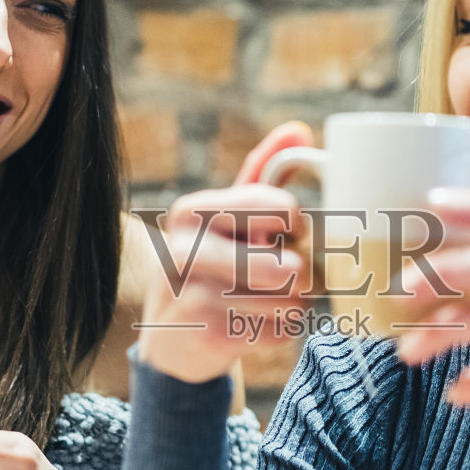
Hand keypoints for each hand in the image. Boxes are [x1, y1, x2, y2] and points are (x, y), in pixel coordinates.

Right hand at [135, 121, 315, 383]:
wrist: (170, 338)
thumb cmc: (210, 264)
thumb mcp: (227, 216)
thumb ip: (263, 171)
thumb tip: (299, 130)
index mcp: (192, 211)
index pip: (281, 209)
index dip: (298, 226)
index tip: (288, 234)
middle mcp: (187, 250)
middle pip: (290, 266)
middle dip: (300, 274)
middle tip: (284, 275)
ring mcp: (197, 296)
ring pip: (290, 300)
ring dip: (292, 304)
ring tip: (267, 300)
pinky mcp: (211, 336)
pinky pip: (281, 330)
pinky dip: (281, 330)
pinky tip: (256, 324)